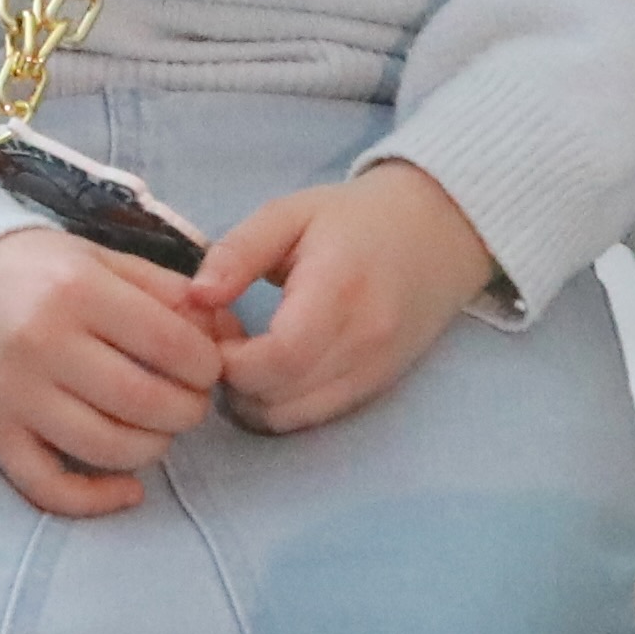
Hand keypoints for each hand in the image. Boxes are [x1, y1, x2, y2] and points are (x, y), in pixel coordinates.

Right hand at [0, 228, 223, 517]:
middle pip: (145, 402)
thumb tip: (229, 331)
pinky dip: (97, 498)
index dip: (206, 365)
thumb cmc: (32, 270)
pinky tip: (128, 489)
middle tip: (189, 401)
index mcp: (77, 290)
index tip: (207, 367)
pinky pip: (50, 487)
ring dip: (153, 449)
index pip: (170, 344)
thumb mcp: (98, 260)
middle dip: (188, 410)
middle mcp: (44, 344)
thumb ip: (166, 292)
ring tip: (158, 430)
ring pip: (107, 448)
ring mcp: (15, 396)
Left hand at [188, 159, 494, 436]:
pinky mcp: (376, 389)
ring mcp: (373, 373)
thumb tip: (194, 297)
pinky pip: (314, 418)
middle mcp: (362, 344)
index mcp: (337, 292)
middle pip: (276, 398)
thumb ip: (239, 252)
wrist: (440, 232)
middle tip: (223, 339)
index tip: (212, 329)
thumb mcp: (291, 213)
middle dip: (232, 380)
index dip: (227, 359)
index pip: (275, 359)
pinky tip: (275, 367)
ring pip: (291, 419)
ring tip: (247, 354)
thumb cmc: (357, 218)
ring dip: (254, 398)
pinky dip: (282, 404)